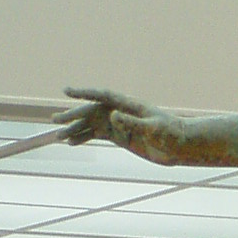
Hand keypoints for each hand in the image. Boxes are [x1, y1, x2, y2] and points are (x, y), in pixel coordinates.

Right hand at [56, 87, 187, 164]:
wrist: (182, 145)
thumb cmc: (172, 134)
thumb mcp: (153, 129)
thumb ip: (132, 123)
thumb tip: (111, 116)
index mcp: (129, 105)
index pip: (102, 96)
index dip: (84, 93)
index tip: (67, 92)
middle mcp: (121, 112)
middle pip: (92, 111)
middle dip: (74, 116)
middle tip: (55, 121)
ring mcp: (120, 125)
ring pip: (92, 125)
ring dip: (76, 129)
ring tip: (59, 135)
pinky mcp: (121, 137)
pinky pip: (98, 135)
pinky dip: (85, 138)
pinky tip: (72, 142)